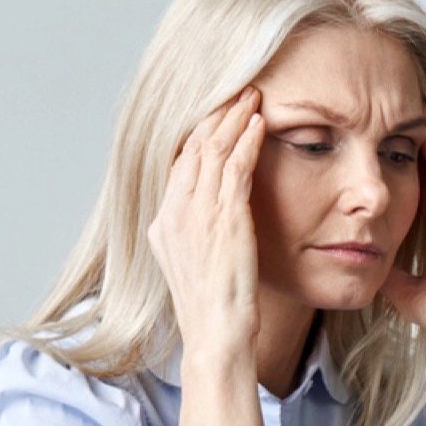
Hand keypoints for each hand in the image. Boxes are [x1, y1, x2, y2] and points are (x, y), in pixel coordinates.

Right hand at [147, 87, 266, 365]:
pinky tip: (261, 124)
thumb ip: (198, 235)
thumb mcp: (197, 265)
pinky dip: (247, 142)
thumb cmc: (215, 309)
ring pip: (213, 151)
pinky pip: (235, 169)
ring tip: (252, 95)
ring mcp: (197, 215)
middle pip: (193, 147)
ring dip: (234, 119)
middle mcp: (174, 214)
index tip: (217, 111)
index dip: (199, 132)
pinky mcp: (224, 220)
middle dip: (216, 115)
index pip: (180, 163)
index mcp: (164, 223)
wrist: (215, 335)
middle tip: (237, 89)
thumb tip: (211, 219)